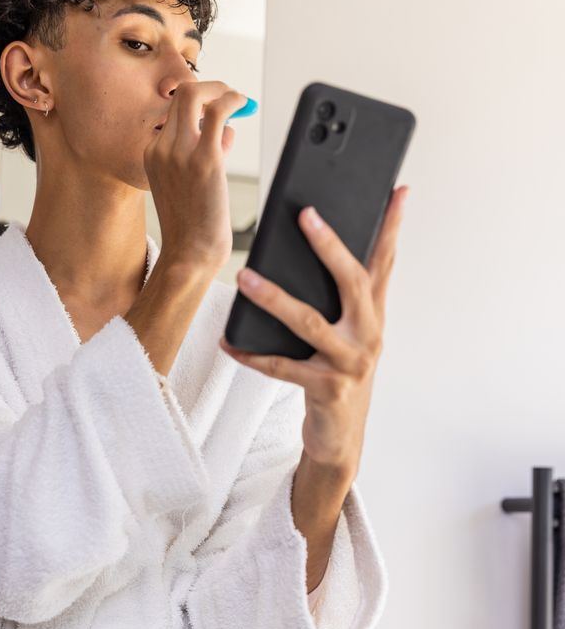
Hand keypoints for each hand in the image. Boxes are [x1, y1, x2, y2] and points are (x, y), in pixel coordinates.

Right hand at [144, 80, 247, 275]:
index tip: (218, 106)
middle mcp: (162, 148)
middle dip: (210, 86)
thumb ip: (204, 155)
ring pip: (195, 94)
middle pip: (180, 94)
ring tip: (238, 99)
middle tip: (229, 95)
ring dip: (222, 90)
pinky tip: (242, 104)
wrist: (189, 255)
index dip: (199, 103)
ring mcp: (180, 152)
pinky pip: (218, 111)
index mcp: (152, 154)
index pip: (174, 112)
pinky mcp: (204, 159)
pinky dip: (233, 100)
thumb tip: (225, 131)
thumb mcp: (190, 186)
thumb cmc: (193, 229)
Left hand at [219, 186, 409, 471]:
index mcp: (373, 316)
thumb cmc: (338, 378)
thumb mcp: (348, 336)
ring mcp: (350, 363)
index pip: (385, 263)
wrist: (341, 438)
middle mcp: (369, 335)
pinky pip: (283, 367)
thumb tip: (313, 253)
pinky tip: (229, 342)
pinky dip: (253, 355)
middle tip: (306, 215)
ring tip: (244, 277)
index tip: (398, 190)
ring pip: (309, 322)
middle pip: (352, 281)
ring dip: (273, 298)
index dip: (391, 226)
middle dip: (329, 246)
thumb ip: (341, 300)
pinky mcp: (327, 389)